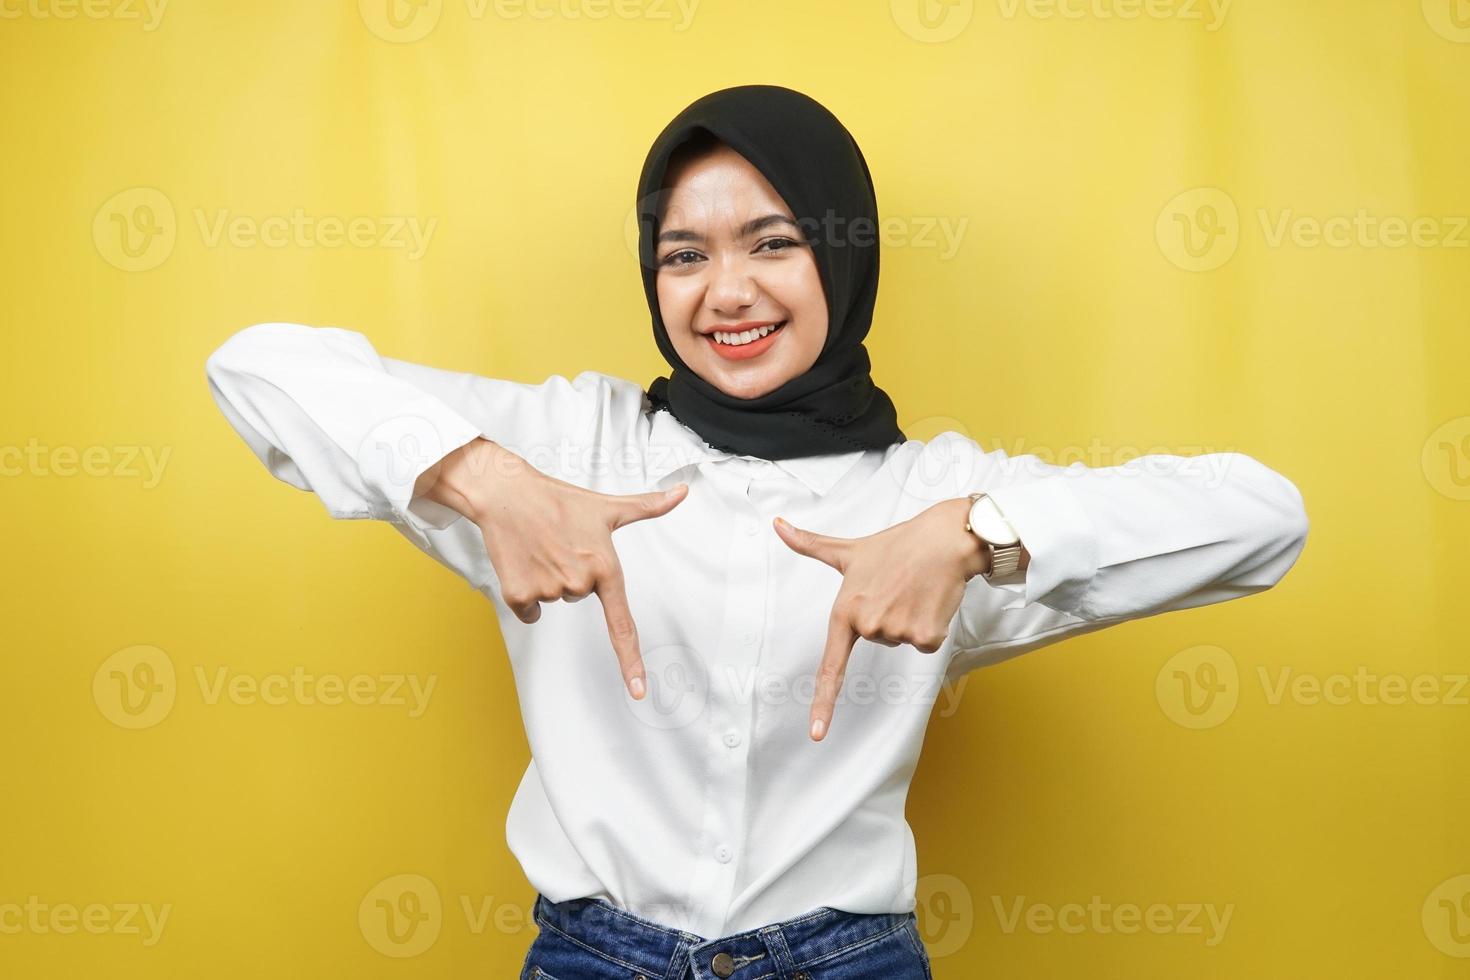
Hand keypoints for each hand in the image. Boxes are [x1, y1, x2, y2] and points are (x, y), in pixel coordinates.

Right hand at [415, 437, 687, 699]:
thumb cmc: (558, 499)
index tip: (639, 691)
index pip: (622, 625)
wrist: (507, 494)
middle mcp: (578, 583)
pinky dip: (524, 592)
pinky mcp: (518, 594)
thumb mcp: (607, 507)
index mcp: (604, 568)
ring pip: (554, 600)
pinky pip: (528, 610)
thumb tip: (682, 491)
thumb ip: (648, 505)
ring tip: (541, 547)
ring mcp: (547, 590)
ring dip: (548, 578)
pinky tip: (523, 561)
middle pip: (579, 597)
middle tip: (561, 545)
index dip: (631, 662)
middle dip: (571, 574)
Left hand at [773, 497, 994, 740]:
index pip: (830, 665)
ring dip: (910, 618)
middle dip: (888, 617)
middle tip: (895, 589)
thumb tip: (776, 525)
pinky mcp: (926, 636)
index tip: (816, 733)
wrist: (943, 539)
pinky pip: (925, 643)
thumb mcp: (849, 549)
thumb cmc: (896, 544)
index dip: (823, 703)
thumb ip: (809, 544)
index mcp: (846, 611)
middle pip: (877, 640)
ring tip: (913, 589)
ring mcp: (897, 632)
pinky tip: (930, 599)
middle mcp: (868, 625)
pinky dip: (931, 625)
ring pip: (902, 640)